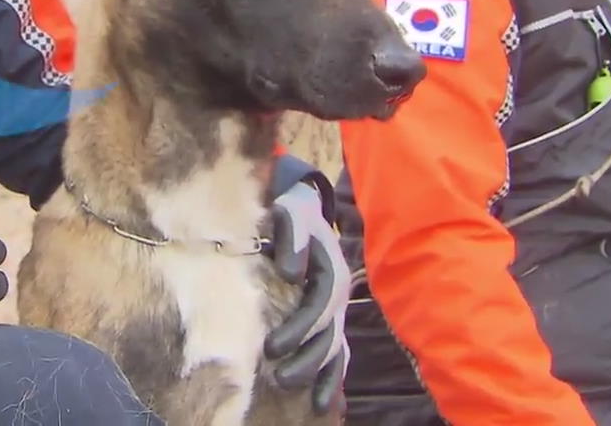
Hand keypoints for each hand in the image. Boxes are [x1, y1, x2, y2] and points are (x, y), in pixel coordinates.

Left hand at [264, 172, 351, 416]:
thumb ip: (292, 239)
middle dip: (307, 361)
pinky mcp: (329, 319)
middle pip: (329, 336)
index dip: (299, 330)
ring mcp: (337, 311)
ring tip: (307, 400)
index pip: (319, 308)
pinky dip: (333, 378)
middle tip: (280, 379)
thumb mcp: (292, 213)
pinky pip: (337, 353)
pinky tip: (324, 402)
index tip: (272, 348)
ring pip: (336, 349)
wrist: (305, 207)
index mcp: (332, 273)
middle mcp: (339, 297)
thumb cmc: (294, 211)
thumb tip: (291, 275)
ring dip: (321, 375)